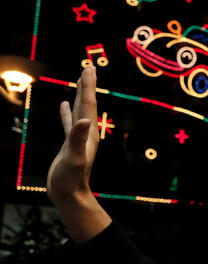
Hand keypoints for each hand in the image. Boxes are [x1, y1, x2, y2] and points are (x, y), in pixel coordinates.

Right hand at [47, 67, 99, 206]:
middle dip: (87, 86)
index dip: (88, 86)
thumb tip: (85, 120)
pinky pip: (68, 122)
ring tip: (80, 81)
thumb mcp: (74, 157)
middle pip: (87, 104)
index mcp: (89, 132)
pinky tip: (63, 104)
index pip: (89, 104)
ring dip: (79, 95)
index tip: (89, 69)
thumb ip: (78, 139)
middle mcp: (86, 132)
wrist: (69, 194)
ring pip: (79, 110)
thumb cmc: (71, 178)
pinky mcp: (69, 143)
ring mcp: (78, 137)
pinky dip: (66, 112)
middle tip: (89, 68)